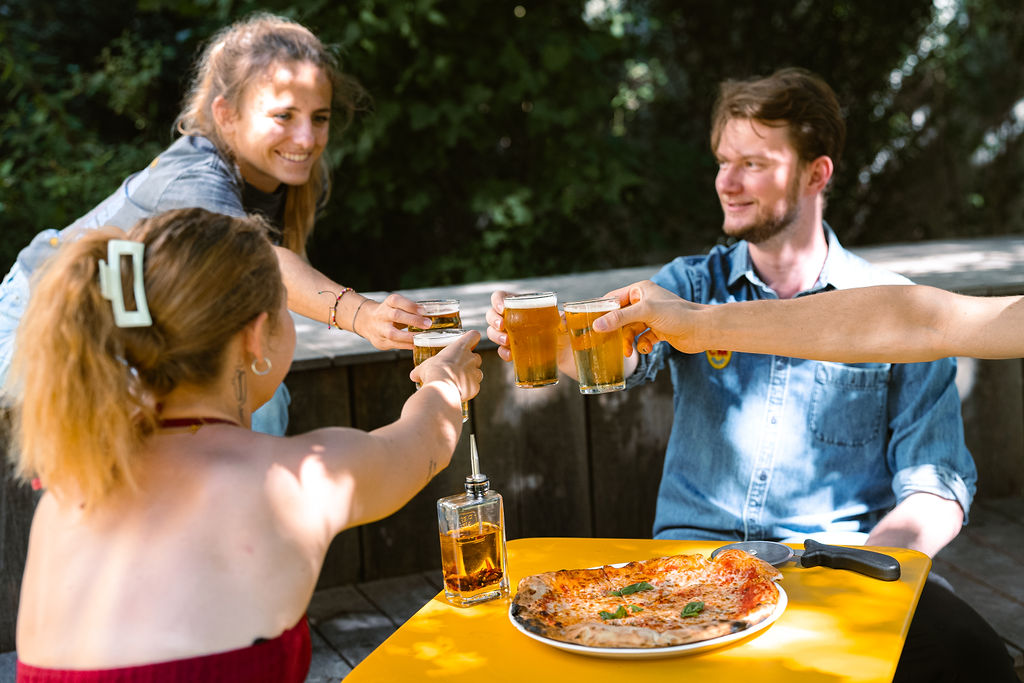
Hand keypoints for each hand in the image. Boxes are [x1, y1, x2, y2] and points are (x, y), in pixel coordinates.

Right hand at [355, 293, 431, 350]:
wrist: (366, 322)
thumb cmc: (389, 313)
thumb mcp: (397, 306)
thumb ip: (410, 309)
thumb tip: (432, 314)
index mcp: (388, 303)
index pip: (397, 301)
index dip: (410, 305)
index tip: (423, 310)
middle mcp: (382, 315)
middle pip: (395, 316)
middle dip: (412, 320)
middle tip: (428, 324)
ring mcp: (379, 329)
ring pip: (393, 334)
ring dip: (410, 337)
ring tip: (423, 338)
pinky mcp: (380, 342)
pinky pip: (395, 345)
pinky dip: (407, 345)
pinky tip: (417, 345)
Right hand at [409, 329, 482, 401]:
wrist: (442, 389)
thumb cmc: (433, 372)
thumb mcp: (424, 367)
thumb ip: (421, 370)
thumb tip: (414, 375)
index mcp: (461, 347)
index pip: (474, 335)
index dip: (472, 339)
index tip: (468, 344)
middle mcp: (471, 358)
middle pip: (477, 357)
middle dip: (469, 362)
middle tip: (457, 368)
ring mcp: (475, 373)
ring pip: (477, 373)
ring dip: (470, 376)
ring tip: (457, 382)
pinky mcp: (475, 386)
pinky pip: (474, 387)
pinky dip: (468, 389)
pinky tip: (458, 391)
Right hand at [485, 290, 575, 376]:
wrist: (564, 351)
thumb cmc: (562, 330)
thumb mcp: (563, 321)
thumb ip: (564, 319)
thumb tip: (562, 321)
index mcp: (520, 303)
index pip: (501, 296)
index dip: (497, 300)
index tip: (502, 308)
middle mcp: (511, 317)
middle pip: (492, 314)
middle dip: (493, 319)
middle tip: (502, 325)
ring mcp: (510, 334)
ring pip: (492, 331)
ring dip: (496, 336)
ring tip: (507, 341)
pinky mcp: (512, 349)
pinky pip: (501, 349)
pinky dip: (503, 352)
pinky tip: (510, 355)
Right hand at [593, 280, 707, 354]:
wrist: (702, 330)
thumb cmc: (677, 315)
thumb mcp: (645, 313)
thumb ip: (620, 318)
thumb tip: (597, 326)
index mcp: (640, 290)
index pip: (613, 298)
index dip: (602, 310)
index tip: (590, 323)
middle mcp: (645, 302)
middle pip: (620, 317)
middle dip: (615, 330)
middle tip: (606, 342)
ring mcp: (652, 317)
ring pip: (631, 330)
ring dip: (628, 341)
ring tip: (628, 351)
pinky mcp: (659, 331)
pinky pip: (643, 338)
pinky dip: (642, 345)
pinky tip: (646, 348)